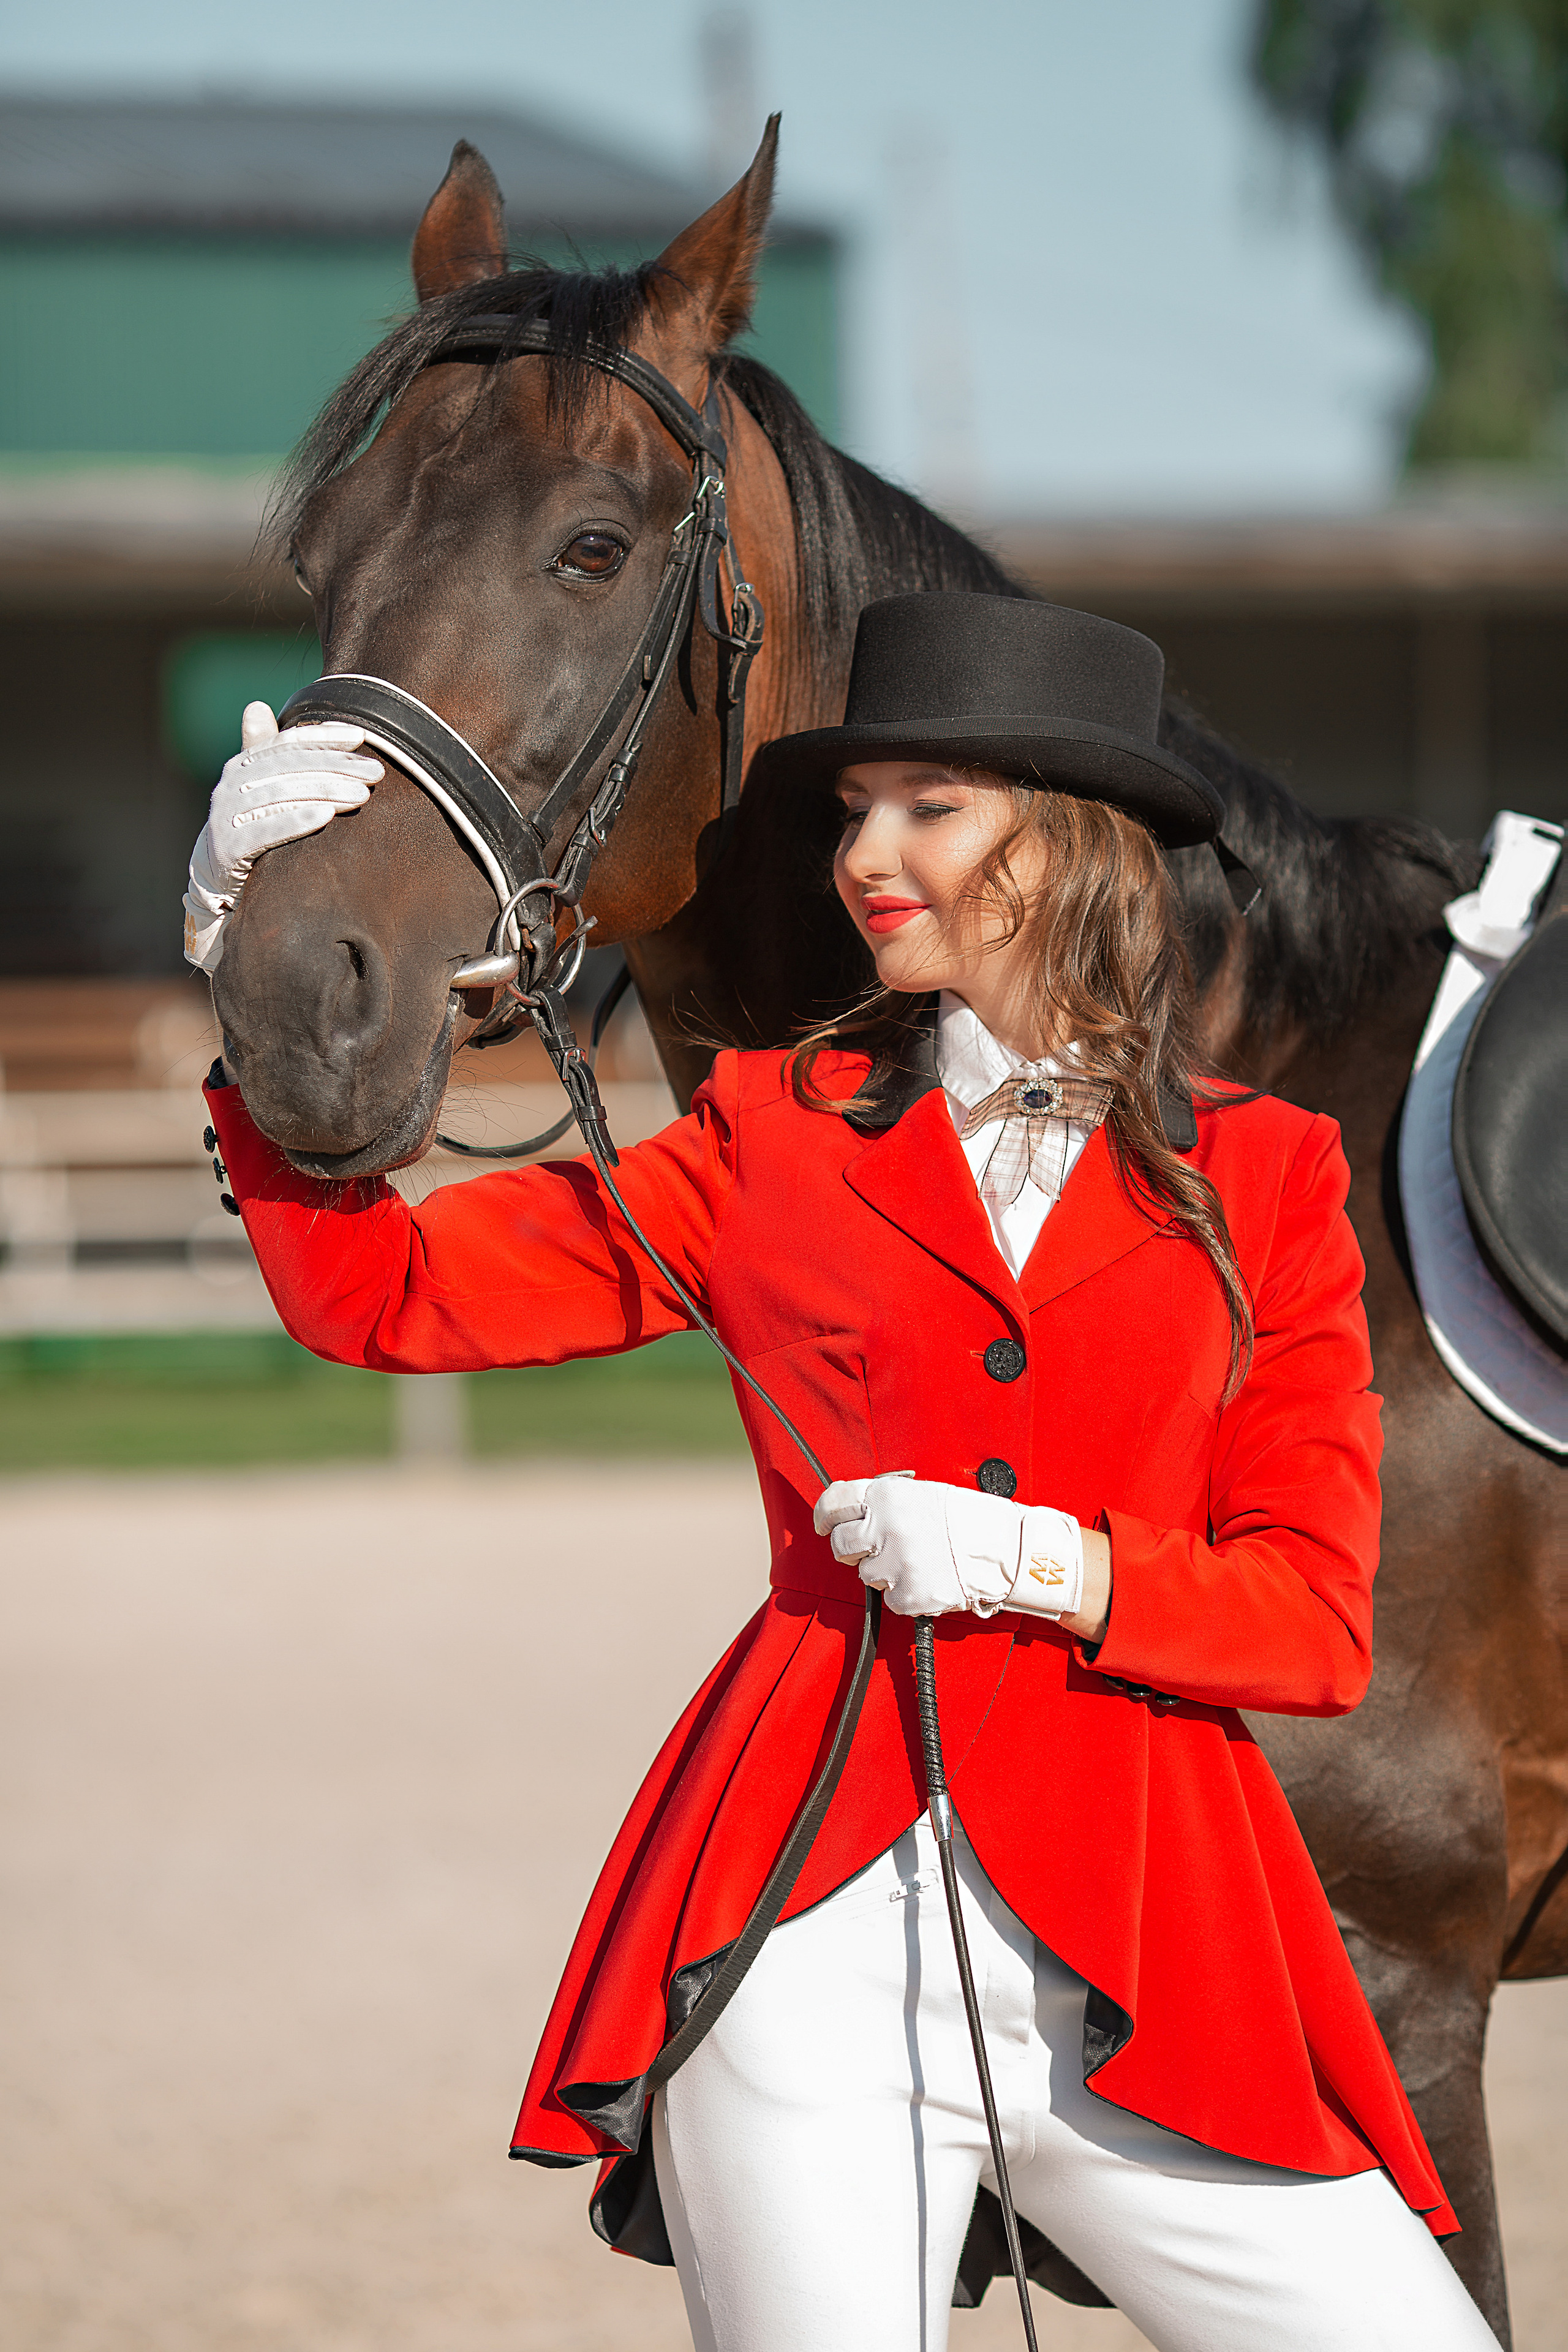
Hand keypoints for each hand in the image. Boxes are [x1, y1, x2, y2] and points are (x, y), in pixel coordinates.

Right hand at [183, 703, 382, 970]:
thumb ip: (263, 752)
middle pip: (290, 768)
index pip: (287, 743)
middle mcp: (231, 785)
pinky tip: (326, 816)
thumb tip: (256, 705)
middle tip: (375, 772)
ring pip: (283, 796)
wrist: (214, 881)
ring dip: (325, 792)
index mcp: (242, 765)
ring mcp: (226, 816)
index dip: (323, 737)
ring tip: (361, 795)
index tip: (362, 736)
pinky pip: (265, 830)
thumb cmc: (248, 827)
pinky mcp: (228, 848)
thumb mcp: (255, 789)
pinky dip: (296, 821)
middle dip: (337, 767)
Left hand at [813, 1474, 1083, 1620]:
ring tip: (917, 1562)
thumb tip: (860, 1514)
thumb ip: (889, 1503)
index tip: (824, 1524)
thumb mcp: (927, 1494)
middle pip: (842, 1545)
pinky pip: (890, 1599)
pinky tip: (928, 1579)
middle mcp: (884, 1528)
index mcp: (888, 1497)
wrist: (1009, 1552)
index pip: (834, 1502)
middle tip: (877, 1548)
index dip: (825, 1515)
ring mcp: (894, 1564)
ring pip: (866, 1574)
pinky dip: (905, 1594)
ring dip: (884, 1571)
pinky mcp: (907, 1596)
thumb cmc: (974, 1520)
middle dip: (854, 1548)